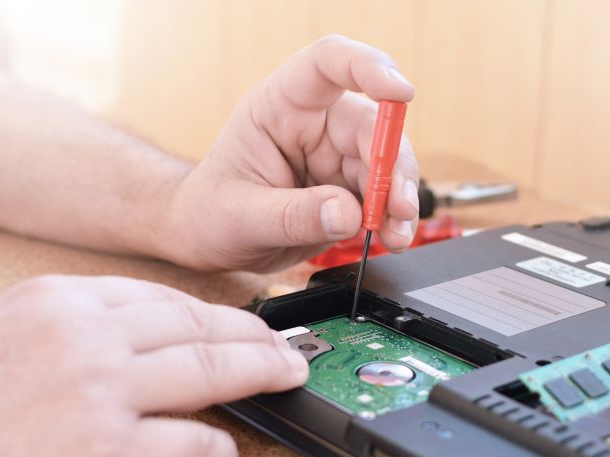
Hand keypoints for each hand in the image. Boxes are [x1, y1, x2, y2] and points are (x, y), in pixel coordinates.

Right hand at [0, 275, 307, 456]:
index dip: (217, 314)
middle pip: (197, 329)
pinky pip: (191, 446)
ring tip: (285, 379)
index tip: (244, 326)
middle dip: (254, 338)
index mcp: (58, 303)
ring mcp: (96, 394)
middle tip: (286, 351)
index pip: (164, 300)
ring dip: (260, 375)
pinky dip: (218, 453)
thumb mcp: (9, 340)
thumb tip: (154, 336)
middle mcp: (81, 337)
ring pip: (209, 372)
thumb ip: (80, 328)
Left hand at [158, 35, 418, 271]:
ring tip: (394, 235)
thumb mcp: (242, 217)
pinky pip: (385, 195)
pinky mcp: (350, 187)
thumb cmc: (212, 213)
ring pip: (389, 163)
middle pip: (373, 125)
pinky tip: (393, 238)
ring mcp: (337, 155)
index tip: (400, 92)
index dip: (367, 68)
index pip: (327, 65)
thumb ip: (293, 216)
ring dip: (399, 199)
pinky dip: (395, 218)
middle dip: (393, 166)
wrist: (209, 238)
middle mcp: (316, 123)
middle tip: (396, 208)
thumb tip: (348, 215)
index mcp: (280, 106)